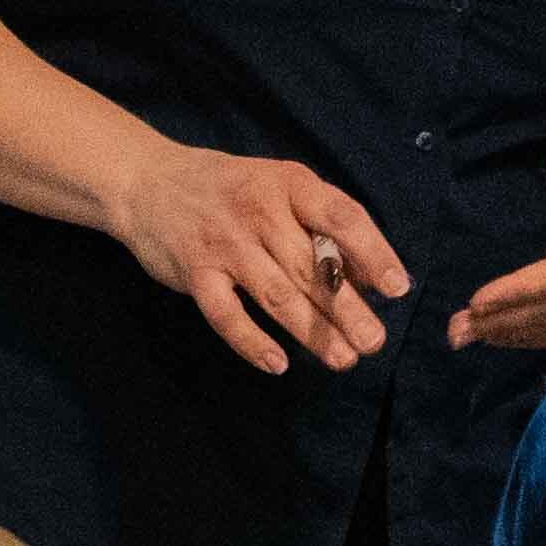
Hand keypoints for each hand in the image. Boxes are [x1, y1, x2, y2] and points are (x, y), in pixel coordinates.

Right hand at [105, 141, 411, 375]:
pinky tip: (278, 364)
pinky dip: (251, 341)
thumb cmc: (230, 190)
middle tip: (374, 342)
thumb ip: (323, 225)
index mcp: (289, 184)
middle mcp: (259, 211)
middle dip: (347, 309)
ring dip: (313, 332)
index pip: (341, 217)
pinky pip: (226, 314)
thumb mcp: (279, 188)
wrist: (148, 182)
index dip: (373, 253)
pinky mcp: (194, 272)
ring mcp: (224, 243)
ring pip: (276, 294)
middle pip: (312, 267)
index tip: (397, 289)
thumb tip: (371, 276)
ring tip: (344, 359)